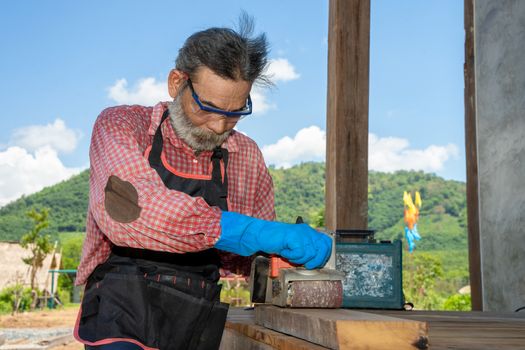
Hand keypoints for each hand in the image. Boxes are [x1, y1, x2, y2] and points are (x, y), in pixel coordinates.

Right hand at [216, 212, 331, 268]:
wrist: (260, 235)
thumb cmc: (275, 242)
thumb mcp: (294, 246)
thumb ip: (305, 250)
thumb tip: (317, 262)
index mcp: (308, 231)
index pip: (326, 242)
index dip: (324, 254)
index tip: (316, 262)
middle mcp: (306, 230)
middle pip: (321, 249)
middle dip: (315, 260)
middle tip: (304, 264)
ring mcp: (301, 232)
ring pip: (310, 253)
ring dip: (298, 259)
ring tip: (289, 255)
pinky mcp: (293, 236)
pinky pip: (299, 253)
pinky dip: (291, 256)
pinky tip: (284, 252)